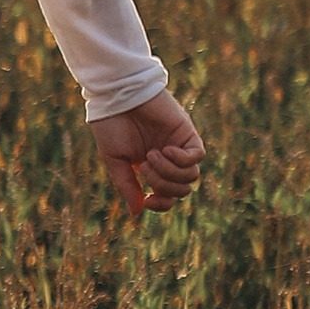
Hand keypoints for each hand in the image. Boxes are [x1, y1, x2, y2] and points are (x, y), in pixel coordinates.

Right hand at [93, 90, 206, 217]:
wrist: (116, 95)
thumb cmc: (111, 125)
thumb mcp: (115, 161)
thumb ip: (127, 186)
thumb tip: (138, 212)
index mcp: (151, 168)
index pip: (167, 197)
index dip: (161, 205)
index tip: (146, 200)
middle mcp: (168, 160)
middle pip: (182, 190)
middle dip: (162, 184)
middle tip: (144, 166)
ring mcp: (179, 146)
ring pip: (191, 176)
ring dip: (169, 172)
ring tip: (151, 155)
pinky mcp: (187, 132)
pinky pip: (198, 156)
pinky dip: (182, 159)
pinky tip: (165, 149)